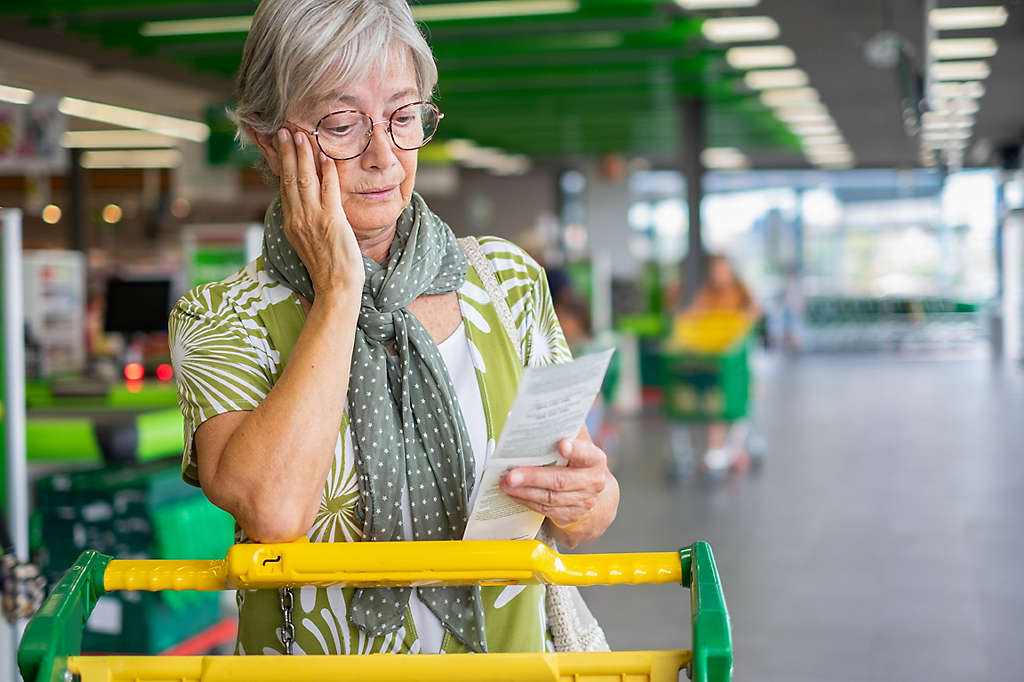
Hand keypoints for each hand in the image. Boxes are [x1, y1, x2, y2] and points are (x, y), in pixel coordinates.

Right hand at [276, 128, 363, 297]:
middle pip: (289, 179)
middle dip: (287, 153)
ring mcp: (313, 219)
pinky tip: (325, 156)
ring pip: (304, 180)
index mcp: (291, 224)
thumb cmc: (328, 268)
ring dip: (303, 155)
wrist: (336, 288)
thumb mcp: (308, 243)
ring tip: (301, 136)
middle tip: (285, 131)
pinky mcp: (331, 221)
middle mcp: (298, 219)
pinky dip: (326, 171)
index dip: (282, 164)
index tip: (280, 146)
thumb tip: (307, 206)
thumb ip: (305, 222)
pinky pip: (328, 189)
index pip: (284, 188)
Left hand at [499, 437, 611, 531]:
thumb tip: (545, 410)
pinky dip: (526, 501)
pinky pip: (545, 509)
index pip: (587, 454)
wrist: (592, 492)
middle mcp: (592, 482)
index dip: (576, 449)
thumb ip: (566, 429)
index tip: (561, 444)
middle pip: (561, 480)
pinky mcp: (569, 515)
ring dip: (524, 491)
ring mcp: (582, 501)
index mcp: (595, 459)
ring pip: (550, 498)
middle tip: (510, 475)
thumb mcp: (578, 443)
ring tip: (505, 483)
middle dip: (533, 477)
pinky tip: (513, 493)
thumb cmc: (578, 461)